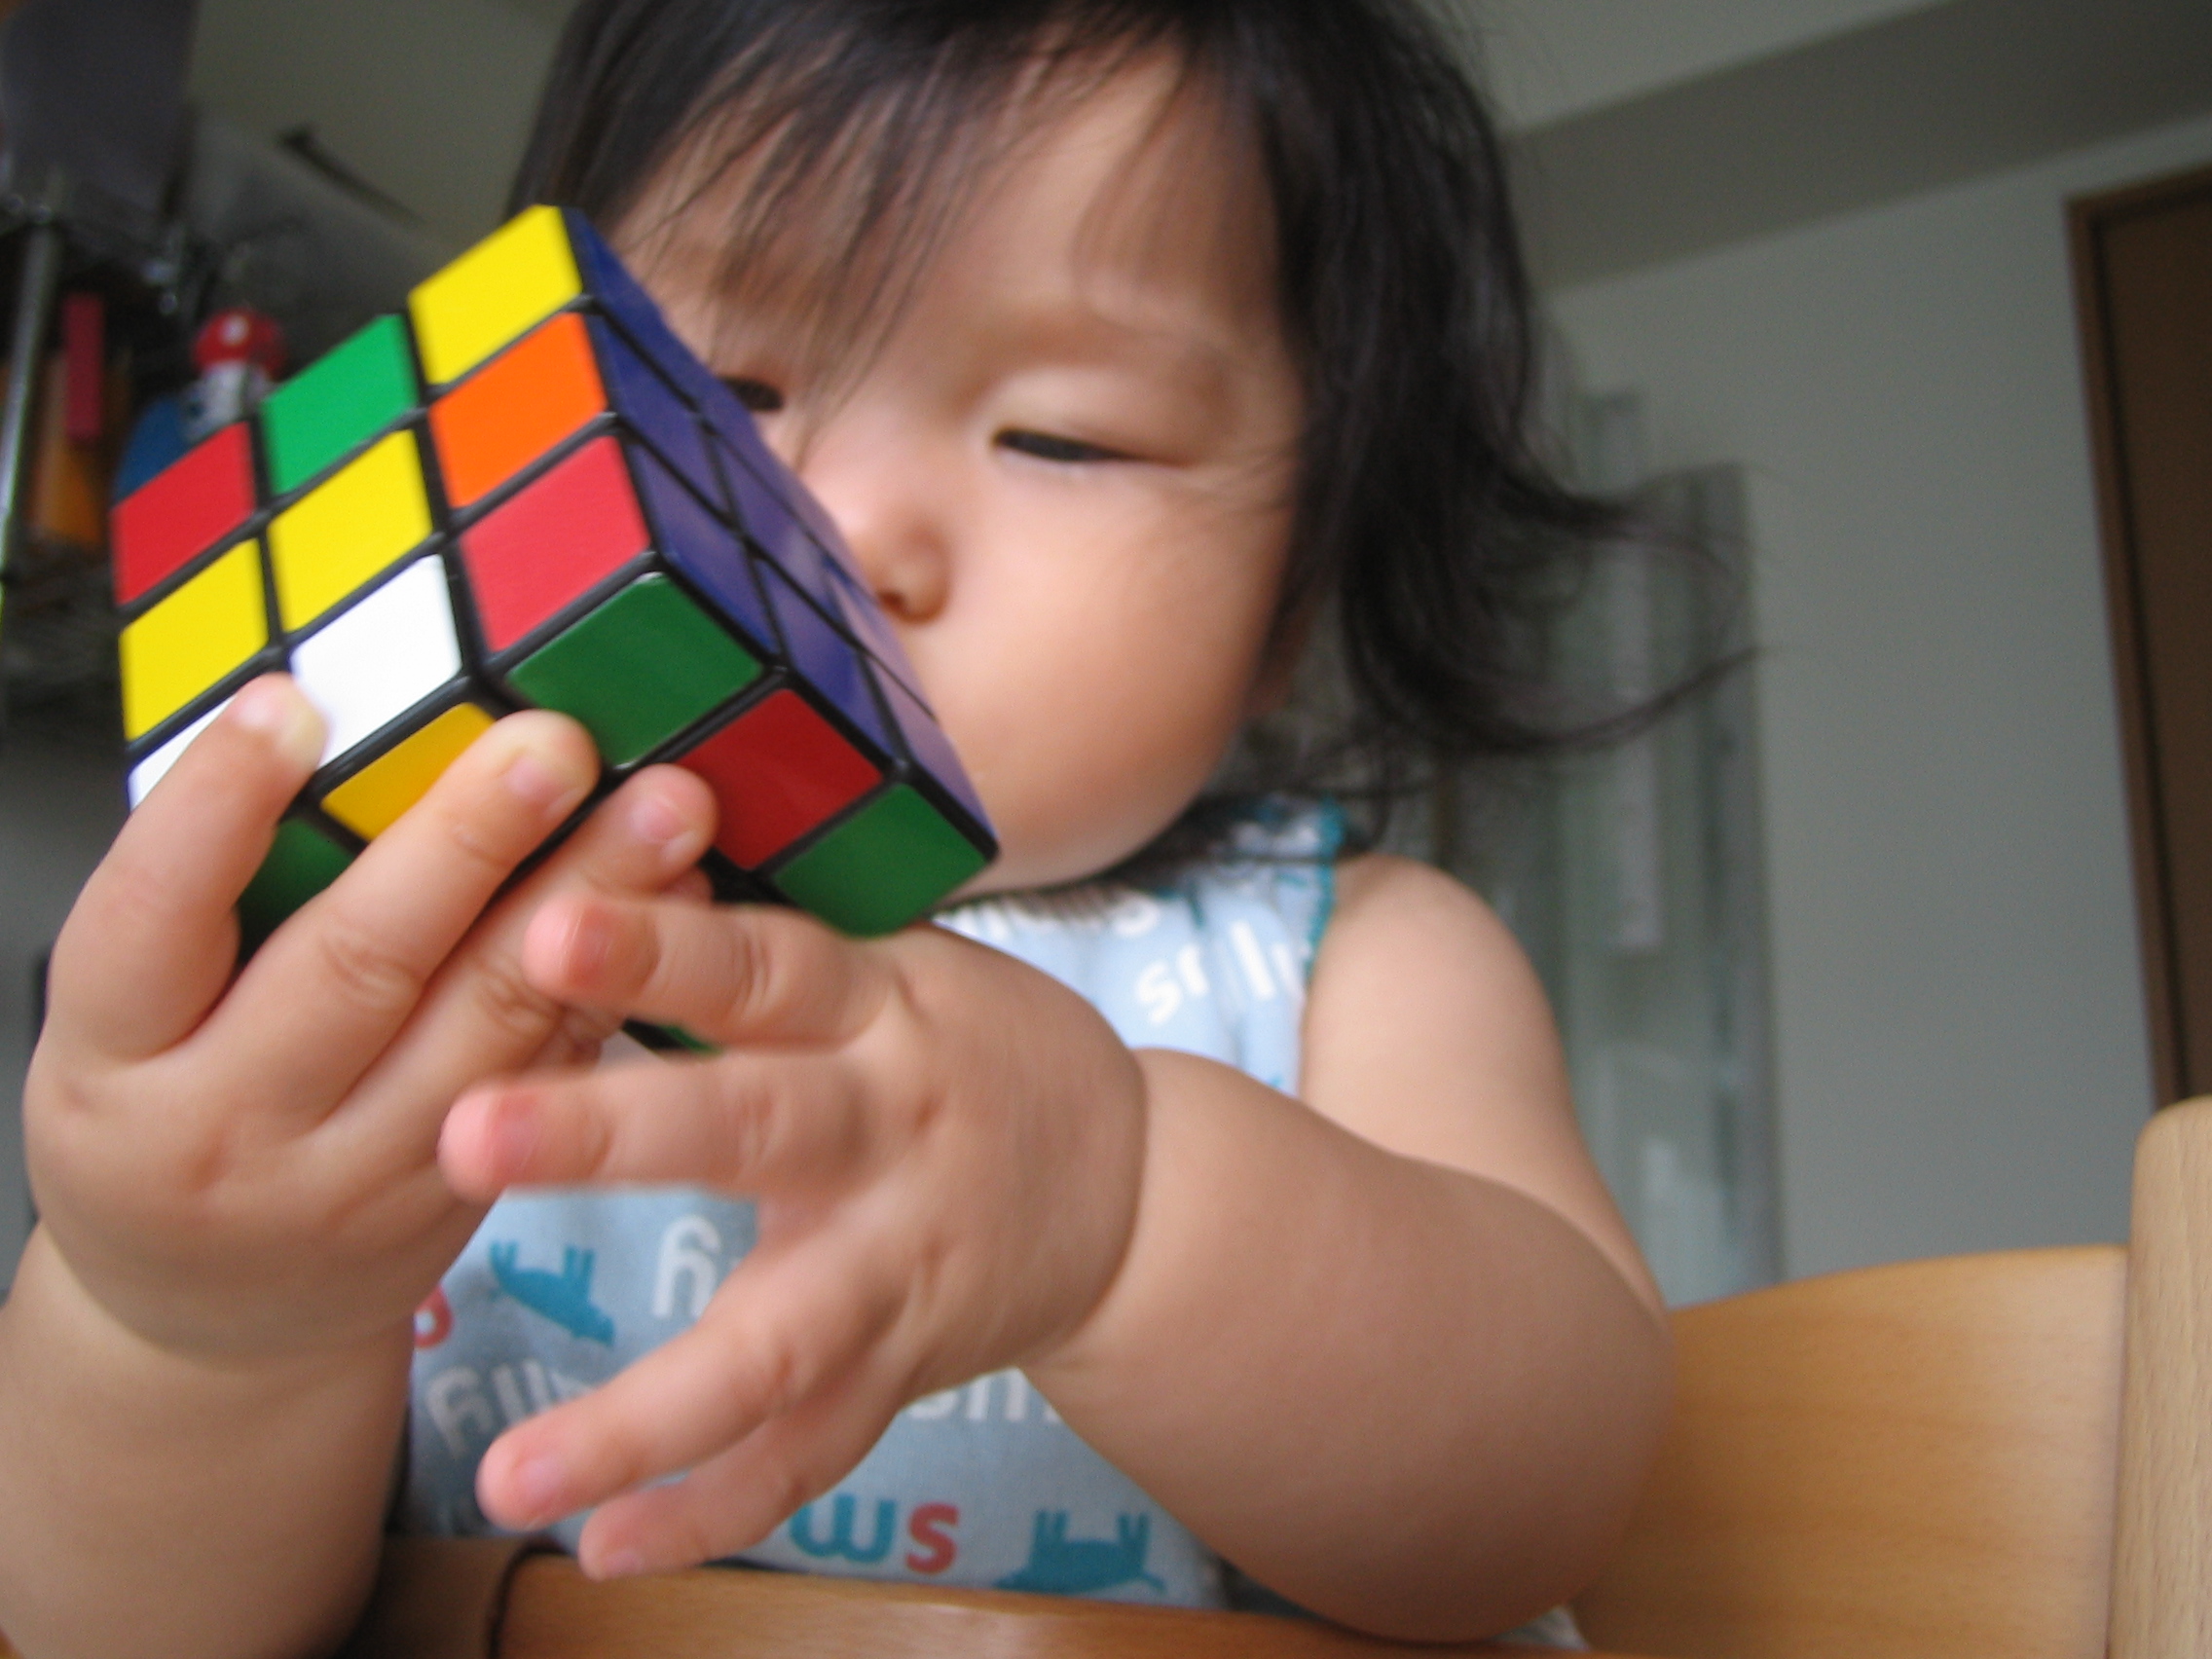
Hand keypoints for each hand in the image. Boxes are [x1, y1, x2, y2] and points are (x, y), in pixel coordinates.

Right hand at [25, 676, 716, 1368]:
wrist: (208, 1318)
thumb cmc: (163, 1115)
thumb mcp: (127, 1021)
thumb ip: (210, 901)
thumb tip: (338, 725)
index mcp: (113, 1056)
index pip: (150, 916)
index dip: (217, 807)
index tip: (295, 705)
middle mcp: (227, 1126)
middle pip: (356, 966)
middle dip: (468, 844)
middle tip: (552, 743)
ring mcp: (352, 1180)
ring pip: (485, 1026)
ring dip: (587, 903)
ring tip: (663, 806)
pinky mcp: (458, 1199)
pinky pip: (548, 1073)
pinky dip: (616, 981)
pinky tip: (679, 901)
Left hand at [437, 893, 1151, 1576]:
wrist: (1130, 1184)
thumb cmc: (969, 1050)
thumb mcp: (899, 967)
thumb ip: (764, 952)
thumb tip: (585, 866)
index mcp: (881, 1007)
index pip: (768, 963)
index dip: (664, 945)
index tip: (546, 923)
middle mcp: (891, 1130)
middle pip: (755, 1128)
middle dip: (613, 1132)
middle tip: (466, 1129)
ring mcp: (901, 1264)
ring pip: (777, 1344)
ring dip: (643, 1415)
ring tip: (511, 1477)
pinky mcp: (907, 1365)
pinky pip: (811, 1451)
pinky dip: (713, 1508)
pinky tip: (606, 1550)